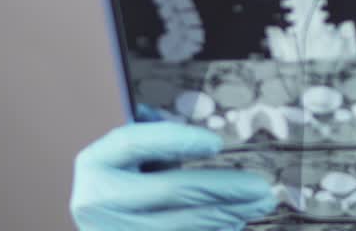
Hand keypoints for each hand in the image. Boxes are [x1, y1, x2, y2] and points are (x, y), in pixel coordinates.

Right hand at [70, 119, 274, 229]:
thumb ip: (156, 140)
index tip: (217, 143)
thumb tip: (198, 134)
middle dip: (222, 188)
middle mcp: (96, 200)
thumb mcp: (129, 155)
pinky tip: (236, 221)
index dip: (175, 139)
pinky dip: (211, 230)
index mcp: (95, 163)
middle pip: (167, 190)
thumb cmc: (120, 181)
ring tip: (258, 204)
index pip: (133, 143)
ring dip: (225, 214)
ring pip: (177, 223)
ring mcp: (110, 230)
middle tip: (260, 188)